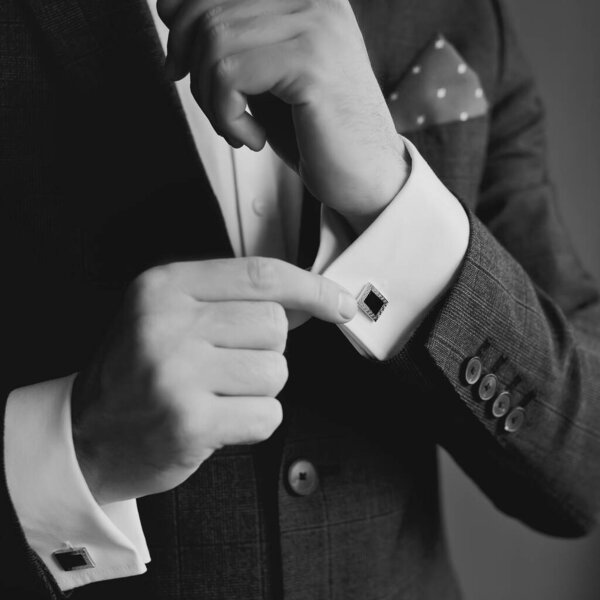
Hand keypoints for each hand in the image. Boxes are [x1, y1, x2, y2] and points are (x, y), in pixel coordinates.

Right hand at [71, 258, 356, 503]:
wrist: (85, 435)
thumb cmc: (137, 373)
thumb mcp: (169, 316)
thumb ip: (233, 301)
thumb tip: (310, 300)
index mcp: (164, 287)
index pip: (260, 275)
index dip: (311, 287)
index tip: (339, 302)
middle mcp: (168, 324)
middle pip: (275, 325)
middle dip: (265, 350)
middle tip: (226, 366)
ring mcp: (177, 373)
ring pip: (276, 371)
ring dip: (258, 388)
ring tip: (215, 394)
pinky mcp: (189, 422)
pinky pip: (267, 414)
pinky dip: (253, 421)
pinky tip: (217, 420)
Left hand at [157, 0, 408, 232]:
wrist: (365, 176)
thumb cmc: (313, 130)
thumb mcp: (264, 75)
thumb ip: (228, 37)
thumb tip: (166, 6)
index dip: (180, 21)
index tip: (180, 67)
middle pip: (206, 8)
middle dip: (190, 66)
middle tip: (213, 106)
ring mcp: (315, 24)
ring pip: (213, 43)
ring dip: (211, 101)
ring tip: (238, 128)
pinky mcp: (310, 61)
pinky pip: (230, 75)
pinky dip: (227, 117)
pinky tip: (254, 138)